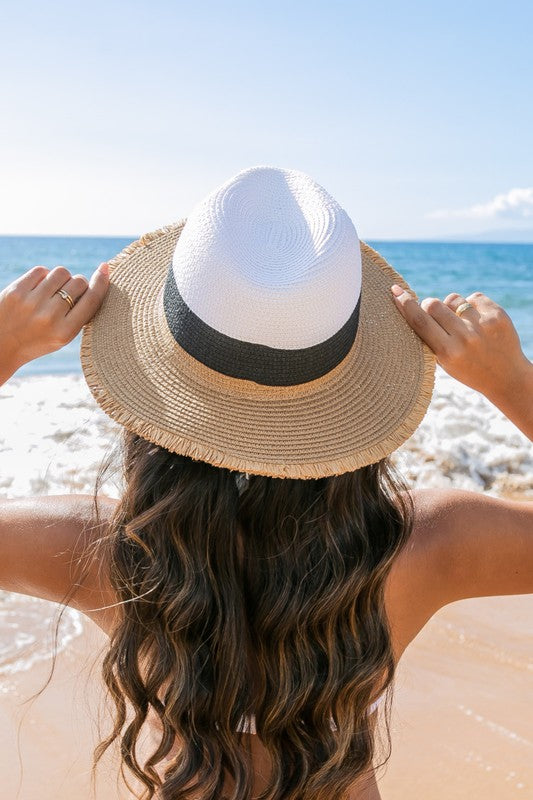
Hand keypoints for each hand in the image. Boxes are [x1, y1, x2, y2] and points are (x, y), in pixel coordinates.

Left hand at [0, 262, 109, 382]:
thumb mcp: (64, 336)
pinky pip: (41, 270)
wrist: (2, 345)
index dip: (101, 282)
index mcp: (65, 332)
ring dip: (62, 278)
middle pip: (78, 283)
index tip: (105, 269)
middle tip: (67, 295)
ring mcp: (32, 303)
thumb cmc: (39, 339)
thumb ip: (81, 313)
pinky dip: (44, 276)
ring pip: (61, 273)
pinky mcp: (16, 291)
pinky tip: (38, 288)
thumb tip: (100, 275)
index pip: (91, 300)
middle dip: (77, 284)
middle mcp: (50, 317)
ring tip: (53, 291)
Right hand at [390, 285, 529, 401]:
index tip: (395, 290)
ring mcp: (482, 325)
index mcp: (447, 352)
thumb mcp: (444, 362)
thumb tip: (413, 307)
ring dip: (451, 307)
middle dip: (429, 306)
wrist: (506, 378)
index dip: (404, 304)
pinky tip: (478, 321)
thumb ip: (429, 338)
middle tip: (435, 316)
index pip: (419, 321)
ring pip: (453, 299)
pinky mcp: (497, 315)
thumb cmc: (468, 369)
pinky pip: (474, 296)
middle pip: (433, 304)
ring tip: (461, 323)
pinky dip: (472, 305)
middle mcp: (464, 337)